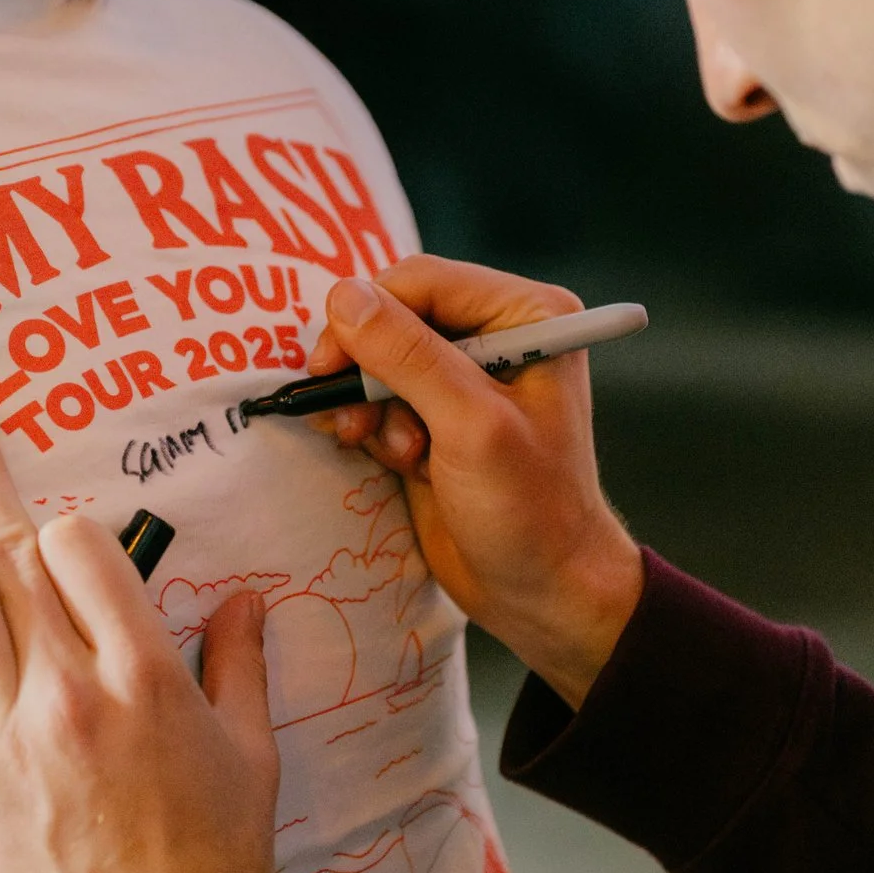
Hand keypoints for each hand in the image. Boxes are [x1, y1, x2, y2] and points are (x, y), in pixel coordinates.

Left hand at [0, 404, 280, 872]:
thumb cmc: (216, 865)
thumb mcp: (254, 757)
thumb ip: (241, 668)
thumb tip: (245, 599)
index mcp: (146, 675)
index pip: (85, 555)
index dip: (65, 529)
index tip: (51, 526)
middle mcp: (69, 691)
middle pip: (9, 558)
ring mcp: (5, 738)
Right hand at [309, 258, 644, 706]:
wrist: (544, 591)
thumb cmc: (529, 510)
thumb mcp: (469, 427)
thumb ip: (408, 357)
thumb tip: (343, 296)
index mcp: (527, 316)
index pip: (423, 281)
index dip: (368, 313)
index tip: (329, 362)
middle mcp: (498, 334)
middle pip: (395, 315)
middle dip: (367, 366)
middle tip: (347, 413)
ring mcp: (466, 378)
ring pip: (380, 360)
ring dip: (371, 405)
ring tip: (396, 452)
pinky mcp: (438, 417)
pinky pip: (381, 398)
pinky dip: (375, 427)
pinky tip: (399, 462)